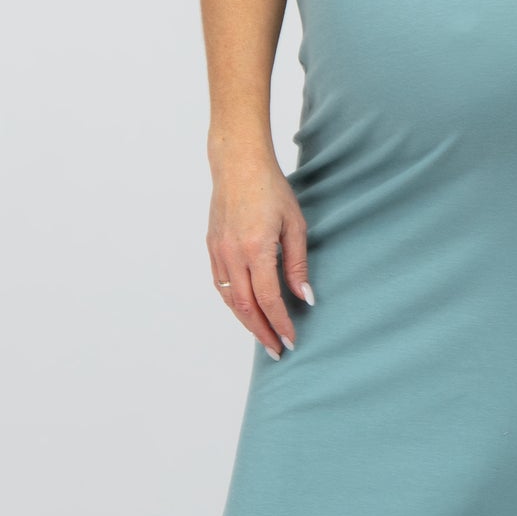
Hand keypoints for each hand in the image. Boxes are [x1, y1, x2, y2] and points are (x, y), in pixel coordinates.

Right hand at [207, 154, 313, 358]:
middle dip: (262, 333)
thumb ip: (298, 265)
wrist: (237, 164)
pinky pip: (221, 285)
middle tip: (276, 351)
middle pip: (246, 307)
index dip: (280, 324)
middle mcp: (232, 254)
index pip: (269, 300)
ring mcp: (218, 252)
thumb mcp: (295, 225)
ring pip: (230, 300)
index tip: (291, 341)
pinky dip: (234, 303)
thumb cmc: (271, 189)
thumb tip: (304, 297)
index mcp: (256, 249)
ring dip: (247, 322)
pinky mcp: (211, 247)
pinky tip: (246, 310)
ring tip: (263, 336)